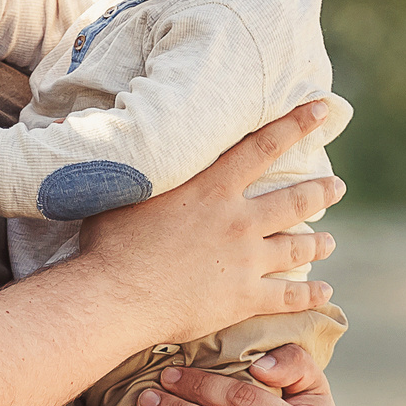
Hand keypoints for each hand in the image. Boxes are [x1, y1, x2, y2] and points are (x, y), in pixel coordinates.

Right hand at [80, 100, 342, 344]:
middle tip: (338, 185)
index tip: (323, 108)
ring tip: (331, 239)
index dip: (296, 124)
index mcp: (212, 185)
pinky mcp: (244, 297)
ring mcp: (246, 259)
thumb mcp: (118, 188)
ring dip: (318, 241)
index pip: (263, 145)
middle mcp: (238, 217)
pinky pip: (289, 295)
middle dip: (320, 190)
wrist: (115, 295)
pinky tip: (326, 294)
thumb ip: (125, 161)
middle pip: (293, 199)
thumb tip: (67, 116)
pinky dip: (311, 295)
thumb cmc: (108, 241)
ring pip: (297, 246)